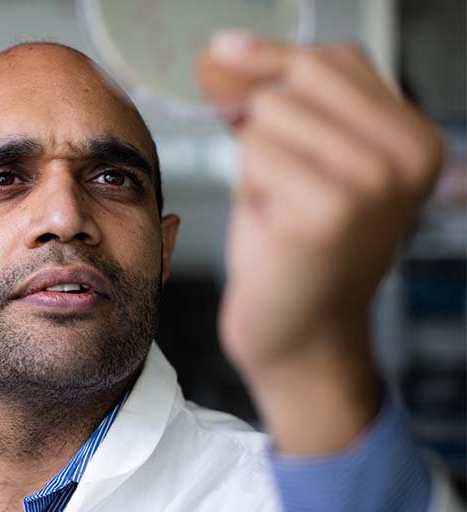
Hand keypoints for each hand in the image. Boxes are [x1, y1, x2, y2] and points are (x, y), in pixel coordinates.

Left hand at [198, 31, 444, 452]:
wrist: (299, 336)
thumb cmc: (293, 250)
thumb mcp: (300, 161)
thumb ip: (275, 102)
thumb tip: (223, 50)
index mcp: (415, 138)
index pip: (333, 60)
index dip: (269, 64)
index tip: (229, 71)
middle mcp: (407, 155)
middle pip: (297, 80)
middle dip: (263, 124)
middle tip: (279, 182)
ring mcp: (373, 182)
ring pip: (269, 114)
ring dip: (255, 161)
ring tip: (280, 207)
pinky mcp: (329, 210)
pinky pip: (254, 152)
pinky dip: (248, 186)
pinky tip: (273, 225)